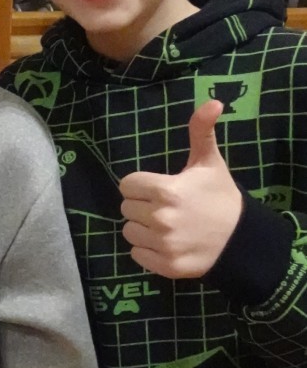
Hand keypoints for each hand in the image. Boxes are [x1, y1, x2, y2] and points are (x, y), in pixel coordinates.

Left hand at [119, 100, 242, 278]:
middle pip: (126, 207)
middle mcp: (160, 218)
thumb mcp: (209, 162)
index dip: (140, 185)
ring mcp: (162, 244)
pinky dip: (146, 250)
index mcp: (166, 190)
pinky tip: (166, 243)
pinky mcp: (165, 266)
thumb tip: (213, 101)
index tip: (158, 188)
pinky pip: (136, 254)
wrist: (241, 240)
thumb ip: (201, 130)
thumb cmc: (220, 196)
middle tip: (164, 206)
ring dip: (141, 228)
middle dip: (141, 205)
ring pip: (128, 231)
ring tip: (164, 225)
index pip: (127, 185)